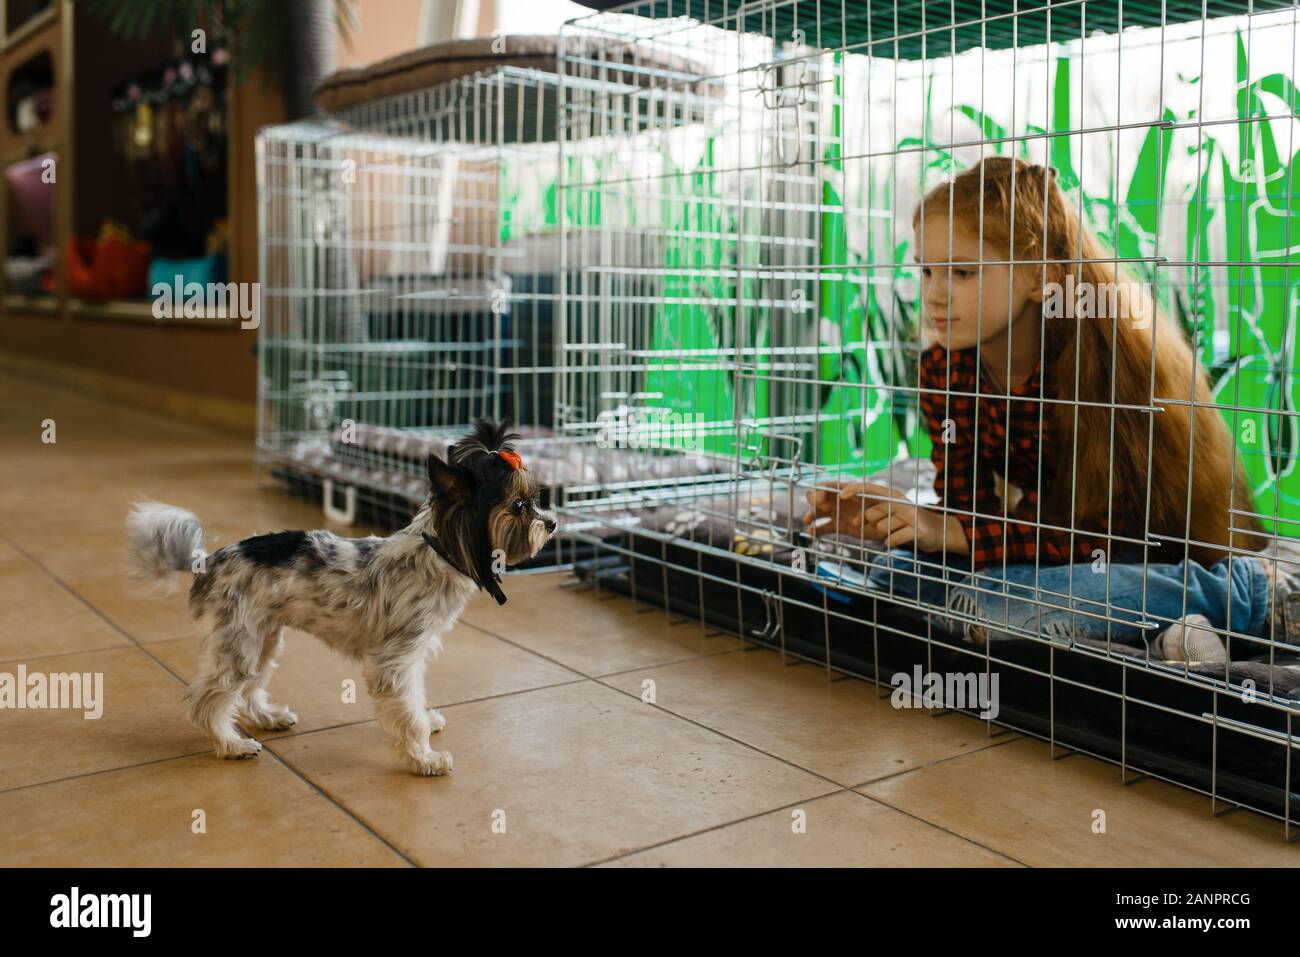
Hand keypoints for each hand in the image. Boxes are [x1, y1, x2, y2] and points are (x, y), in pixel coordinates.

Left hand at [804, 480, 957, 552]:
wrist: (931, 532)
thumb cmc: (894, 526)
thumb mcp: (867, 522)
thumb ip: (846, 520)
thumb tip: (814, 526)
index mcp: (883, 495)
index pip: (864, 488)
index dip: (851, 489)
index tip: (840, 496)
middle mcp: (895, 500)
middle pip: (872, 512)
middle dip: (865, 521)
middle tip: (859, 525)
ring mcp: (907, 513)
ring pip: (882, 526)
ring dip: (882, 532)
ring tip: (888, 531)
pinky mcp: (916, 528)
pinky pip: (893, 539)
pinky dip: (892, 542)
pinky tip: (895, 541)